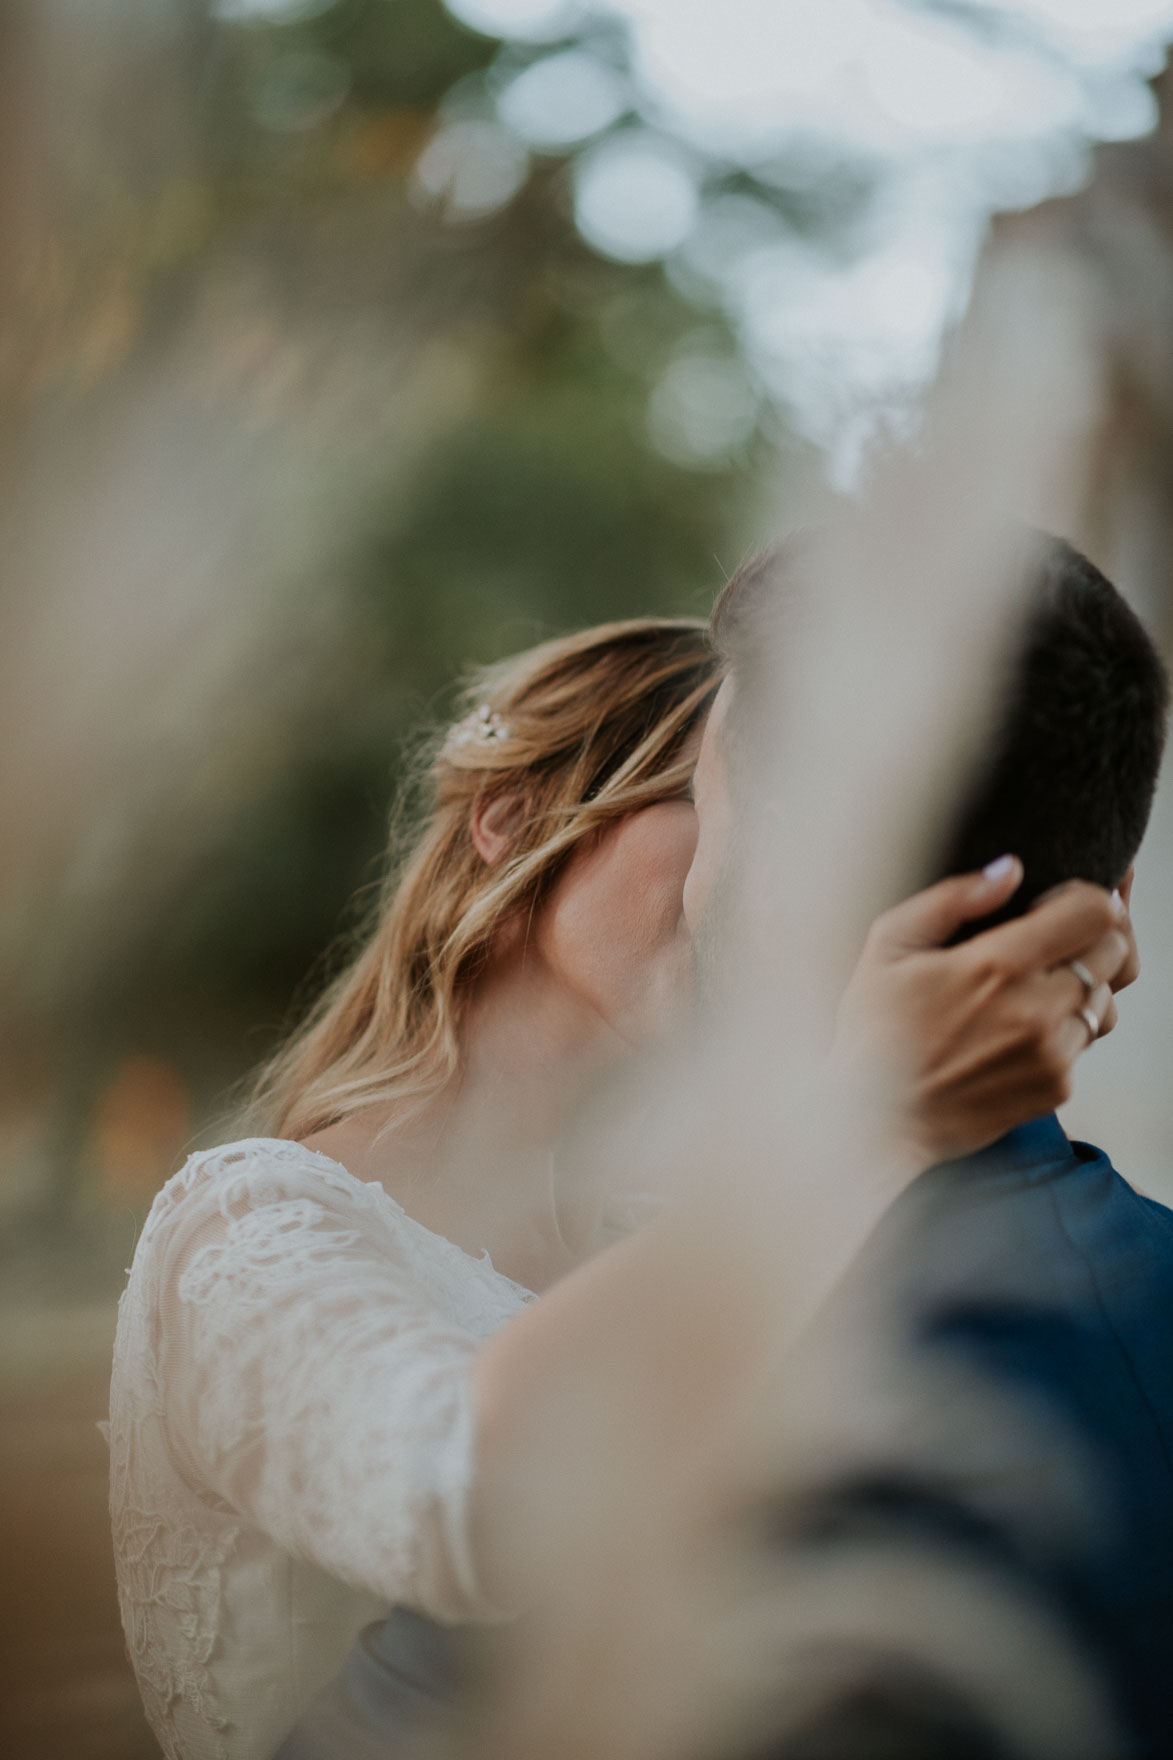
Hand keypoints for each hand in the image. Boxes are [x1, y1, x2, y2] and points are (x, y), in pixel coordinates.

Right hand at [836, 858, 1132, 1166]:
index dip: (1085, 897)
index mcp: (996, 965)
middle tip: (1048, 944)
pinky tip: (1018, 1031)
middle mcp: (1035, 1010)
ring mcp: (1051, 1053)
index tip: (1057, 903)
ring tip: (1030, 992)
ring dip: (1080, 986)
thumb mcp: (887, 945)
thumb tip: (1010, 870)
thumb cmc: (874, 1032)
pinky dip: (1064, 1030)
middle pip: (1114, 951)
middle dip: (1089, 937)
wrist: (875, 1119)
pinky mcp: (1056, 1087)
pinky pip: (1086, 1042)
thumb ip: (953, 898)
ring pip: (1105, 999)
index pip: (1096, 912)